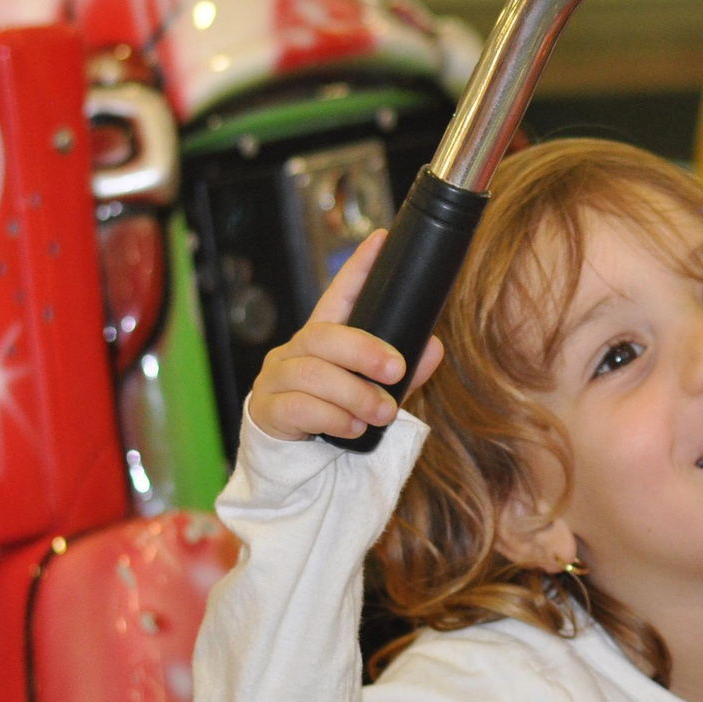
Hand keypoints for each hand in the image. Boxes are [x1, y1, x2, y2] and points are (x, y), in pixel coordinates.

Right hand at [248, 232, 446, 441]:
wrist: (293, 460)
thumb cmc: (335, 416)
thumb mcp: (371, 392)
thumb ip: (400, 374)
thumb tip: (434, 348)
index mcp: (322, 340)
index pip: (338, 296)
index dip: (358, 269)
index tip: (381, 241)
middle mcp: (293, 352)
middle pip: (324, 336)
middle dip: (364, 350)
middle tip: (396, 370)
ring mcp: (276, 379)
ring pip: (313, 374)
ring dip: (356, 395)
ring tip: (382, 413)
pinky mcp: (268, 410)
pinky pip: (300, 408)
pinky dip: (334, 419)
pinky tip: (353, 428)